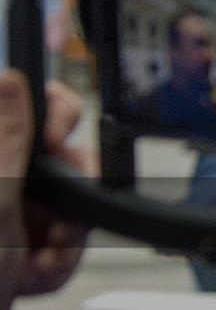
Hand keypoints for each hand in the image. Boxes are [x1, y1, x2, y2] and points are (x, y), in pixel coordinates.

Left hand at [0, 71, 91, 308]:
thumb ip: (5, 141)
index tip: (57, 143)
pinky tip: (32, 273)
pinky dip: (56, 261)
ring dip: (62, 241)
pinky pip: (67, 237)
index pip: (33, 106)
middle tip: (48, 222)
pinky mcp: (27, 239)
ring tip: (33, 262)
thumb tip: (9, 79)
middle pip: (63, 160)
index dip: (56, 119)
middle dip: (67, 199)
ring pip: (72, 205)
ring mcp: (16, 210)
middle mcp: (4, 178)